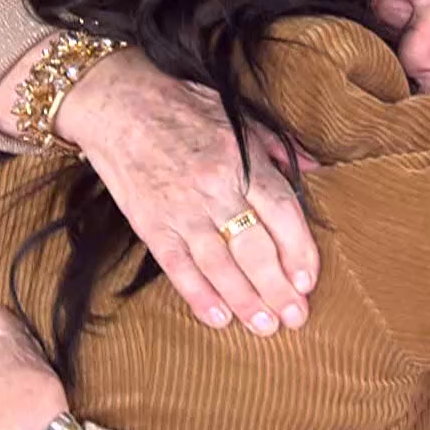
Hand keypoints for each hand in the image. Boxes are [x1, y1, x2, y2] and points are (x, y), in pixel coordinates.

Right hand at [56, 50, 320, 336]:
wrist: (116, 102)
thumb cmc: (181, 104)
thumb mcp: (237, 115)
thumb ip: (276, 147)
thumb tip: (312, 167)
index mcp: (240, 161)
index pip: (281, 213)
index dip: (299, 251)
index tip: (309, 281)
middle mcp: (214, 188)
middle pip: (254, 248)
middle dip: (278, 289)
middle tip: (296, 319)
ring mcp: (180, 209)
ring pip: (219, 265)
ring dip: (245, 301)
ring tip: (266, 327)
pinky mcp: (150, 223)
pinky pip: (178, 267)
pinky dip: (198, 295)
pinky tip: (218, 318)